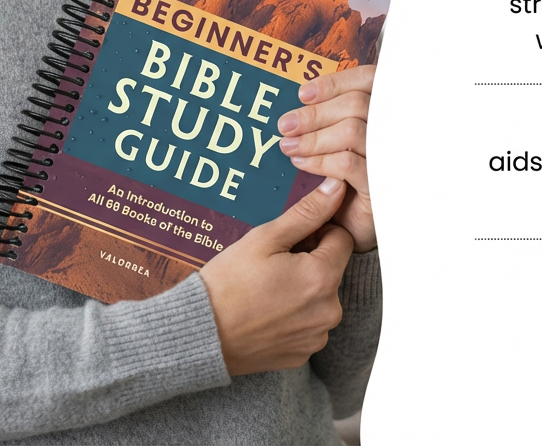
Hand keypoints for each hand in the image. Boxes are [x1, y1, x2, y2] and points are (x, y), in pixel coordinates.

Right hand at [198, 177, 352, 375]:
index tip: (291, 240)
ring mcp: (316, 336)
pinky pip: (310, 323)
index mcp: (322, 278)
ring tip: (267, 287)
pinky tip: (267, 309)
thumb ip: (307, 212)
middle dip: (311, 260)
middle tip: (274, 263)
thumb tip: (336, 187)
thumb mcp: (266, 238)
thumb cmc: (228, 283)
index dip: (317, 232)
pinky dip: (295, 314)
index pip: (341, 238)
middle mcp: (328, 311)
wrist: (200, 335)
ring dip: (304, 287)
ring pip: (321, 296)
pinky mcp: (303, 354)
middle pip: (332, 269)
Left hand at [278, 64, 375, 252]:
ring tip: (288, 146)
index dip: (336, 82)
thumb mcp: (337, 140)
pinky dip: (319, 160)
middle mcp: (394, 131)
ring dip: (313, 138)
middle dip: (315, 113)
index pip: (370, 79)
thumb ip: (332, 115)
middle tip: (285, 125)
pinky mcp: (381, 186)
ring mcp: (390, 158)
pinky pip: (347, 164)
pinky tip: (300, 162)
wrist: (352, 224)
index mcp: (386, 111)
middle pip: (357, 103)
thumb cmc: (343, 176)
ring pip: (352, 131)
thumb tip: (304, 95)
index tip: (303, 93)